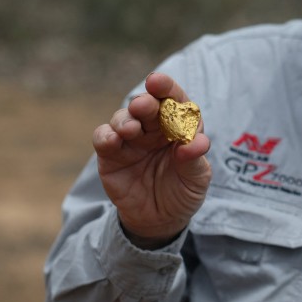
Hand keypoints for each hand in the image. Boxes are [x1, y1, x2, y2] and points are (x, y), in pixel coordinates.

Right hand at [92, 72, 211, 248]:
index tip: (158, 82)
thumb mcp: (196, 179)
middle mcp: (153, 128)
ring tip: (131, 129)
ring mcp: (130, 139)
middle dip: (144, 102)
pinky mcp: (110, 154)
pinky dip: (105, 135)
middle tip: (143, 105)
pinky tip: (112, 140)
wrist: (160, 220)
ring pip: (123, 118)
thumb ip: (195, 160)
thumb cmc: (183, 191)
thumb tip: (197, 144)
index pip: (173, 100)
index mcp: (178, 126)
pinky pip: (103, 137)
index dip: (166, 88)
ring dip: (125, 119)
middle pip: (146, 105)